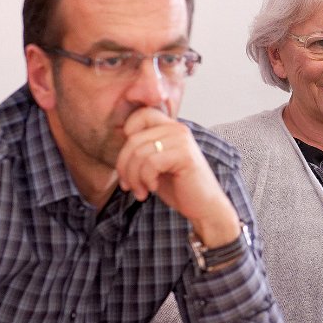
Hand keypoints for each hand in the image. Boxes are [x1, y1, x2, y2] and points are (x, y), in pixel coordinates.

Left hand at [116, 107, 241, 247]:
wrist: (203, 207)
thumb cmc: (178, 187)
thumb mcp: (155, 164)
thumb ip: (142, 149)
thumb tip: (119, 141)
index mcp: (171, 128)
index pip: (141, 115)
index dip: (128, 134)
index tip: (128, 162)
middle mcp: (178, 129)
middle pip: (133, 139)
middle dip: (124, 167)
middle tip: (128, 186)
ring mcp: (182, 140)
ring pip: (139, 153)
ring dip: (134, 177)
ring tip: (140, 192)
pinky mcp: (185, 155)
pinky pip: (151, 163)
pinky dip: (146, 180)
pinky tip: (152, 188)